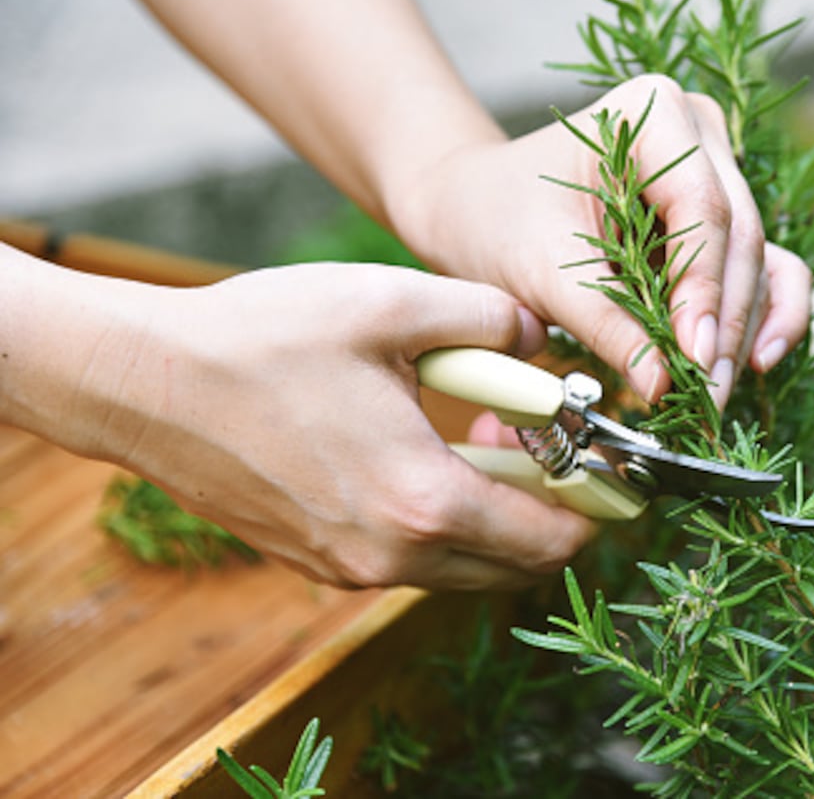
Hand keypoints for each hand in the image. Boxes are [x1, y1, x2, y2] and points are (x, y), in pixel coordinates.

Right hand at [65, 262, 595, 588]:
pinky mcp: (319, 563)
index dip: (597, 506)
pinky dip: (443, 520)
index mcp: (423, 500)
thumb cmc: (262, 338)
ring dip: (496, 514)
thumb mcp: (393, 304)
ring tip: (485, 434)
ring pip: (466, 565)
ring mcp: (351, 569)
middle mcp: (392, 557)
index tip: (611, 466)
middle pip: (516, 564)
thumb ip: (491, 319)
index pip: (551, 538)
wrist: (144, 385)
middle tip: (548, 440)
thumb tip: (541, 337)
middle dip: (550, 509)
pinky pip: (414, 558)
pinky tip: (426, 452)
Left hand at [391, 75, 812, 407]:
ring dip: (741, 332)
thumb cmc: (498, 220)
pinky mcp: (720, 220)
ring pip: (756, 259)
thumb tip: (661, 385)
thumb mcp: (542, 272)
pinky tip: (755, 363)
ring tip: (715, 395)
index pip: (701, 208)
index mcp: (652, 114)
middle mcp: (699, 134)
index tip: (694, 357)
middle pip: (739, 236)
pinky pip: (764, 267)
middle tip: (707, 395)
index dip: (704, 288)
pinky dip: (764, 316)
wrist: (475, 207)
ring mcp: (718, 174)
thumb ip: (605, 325)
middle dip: (724, 323)